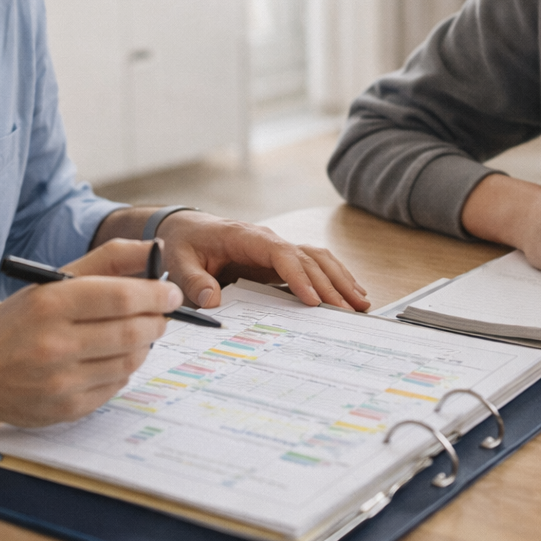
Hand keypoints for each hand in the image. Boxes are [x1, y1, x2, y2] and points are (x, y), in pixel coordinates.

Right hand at [0, 247, 180, 426]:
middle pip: (131, 332)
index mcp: (49, 304)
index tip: (171, 293)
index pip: (121, 297)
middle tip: (161, 314)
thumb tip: (154, 249)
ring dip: (142, 346)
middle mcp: (53, 345)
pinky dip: (121, 370)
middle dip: (156, 321)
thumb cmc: (19, 320)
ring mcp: (59, 382)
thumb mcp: (53, 281)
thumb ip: (106, 261)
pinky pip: (115, 387)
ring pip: (129, 362)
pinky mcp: (65, 410)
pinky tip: (107, 359)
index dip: (156, 294)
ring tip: (133, 334)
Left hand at [156, 212, 369, 310]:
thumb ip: (195, 281)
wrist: (184, 229)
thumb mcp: (179, 262)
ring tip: (361, 304)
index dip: (299, 277)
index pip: (281, 254)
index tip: (313, 301)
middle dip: (331, 285)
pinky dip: (334, 277)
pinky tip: (350, 293)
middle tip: (350, 312)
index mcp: (246, 237)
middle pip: (308, 259)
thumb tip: (213, 301)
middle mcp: (268, 240)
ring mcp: (277, 249)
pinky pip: (313, 265)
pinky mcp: (279, 260)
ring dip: (340, 280)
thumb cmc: (183, 244)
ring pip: (318, 259)